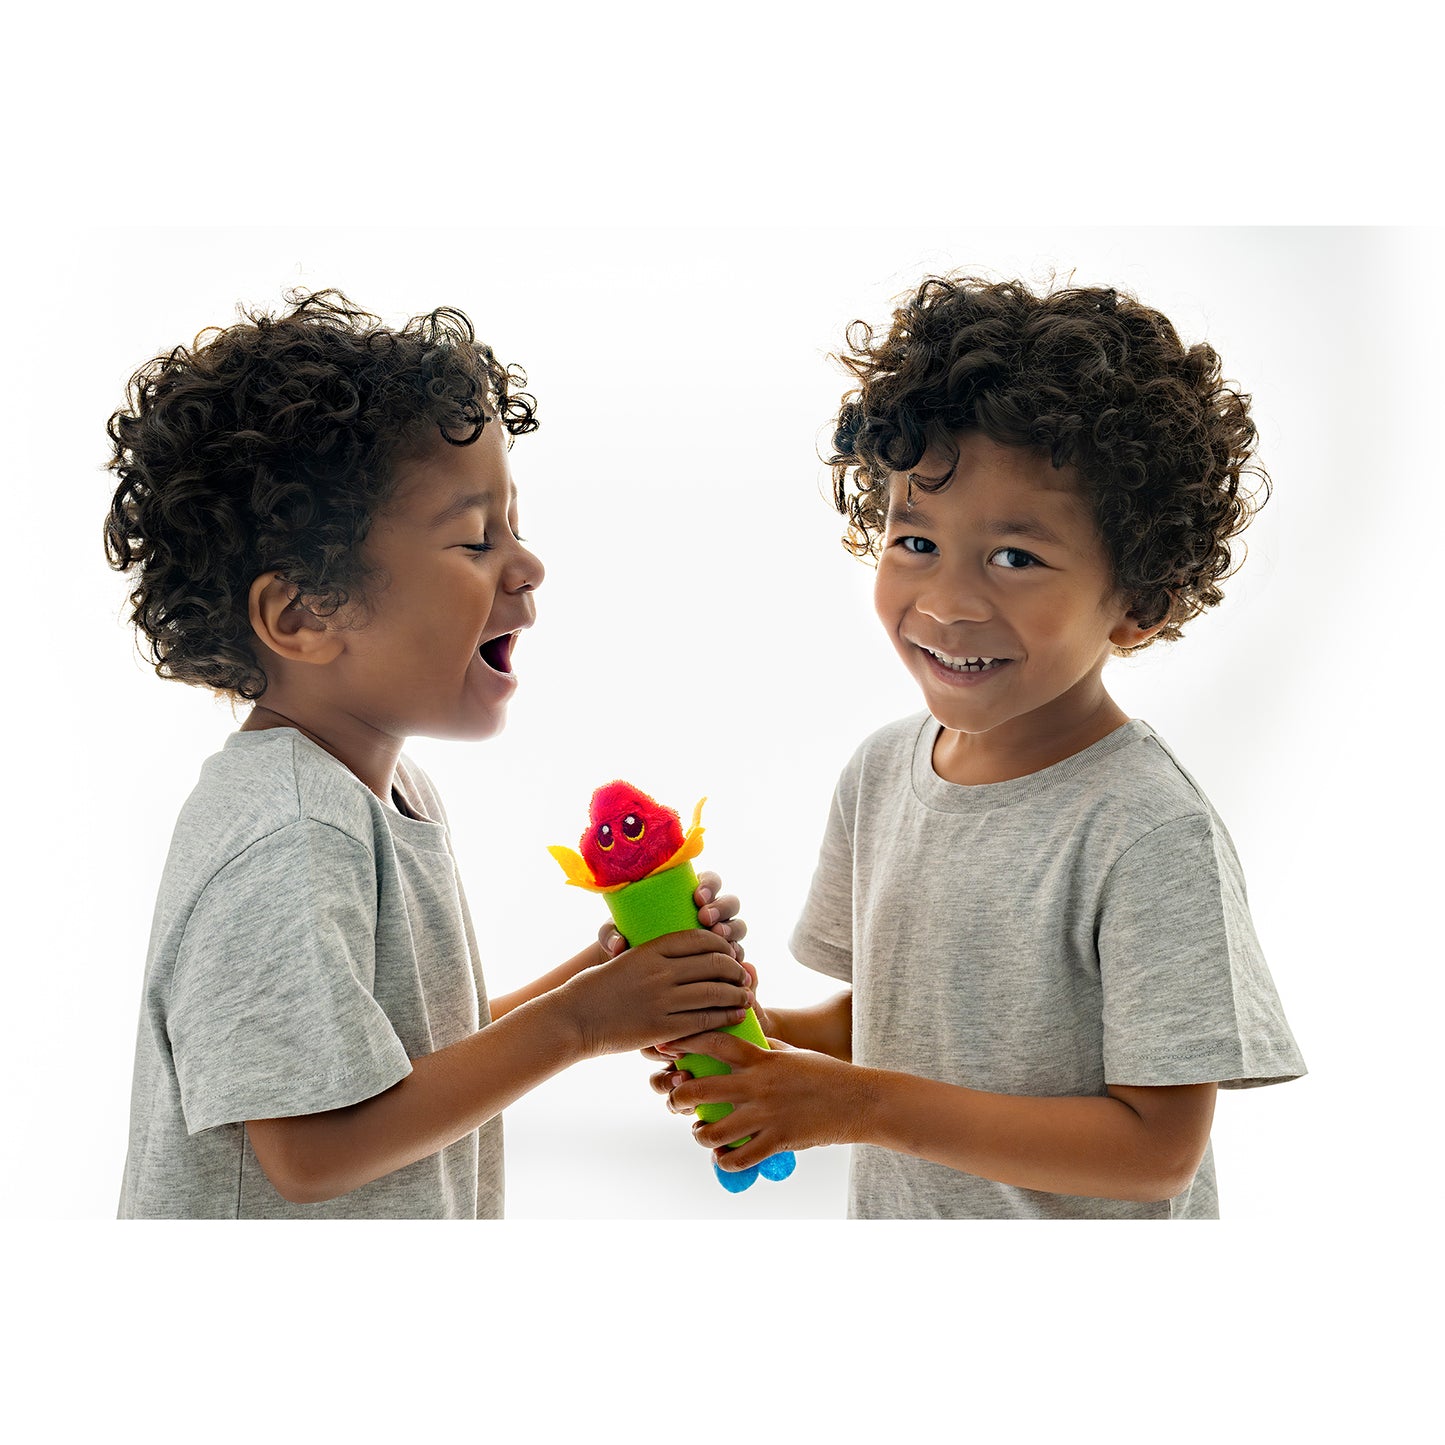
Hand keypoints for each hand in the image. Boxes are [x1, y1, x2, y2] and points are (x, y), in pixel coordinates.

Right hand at [557, 931, 751, 1059]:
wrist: (573, 1019)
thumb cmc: (596, 987)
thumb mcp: (623, 958)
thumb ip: (652, 954)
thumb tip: (680, 952)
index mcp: (649, 948)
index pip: (699, 938)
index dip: (722, 944)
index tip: (730, 951)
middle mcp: (659, 971)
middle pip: (714, 963)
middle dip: (735, 968)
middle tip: (743, 975)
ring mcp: (661, 1000)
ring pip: (714, 992)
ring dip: (737, 993)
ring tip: (746, 996)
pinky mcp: (662, 1028)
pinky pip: (704, 1019)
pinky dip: (725, 1017)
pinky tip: (735, 1016)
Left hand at [600, 869, 746, 964]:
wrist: (638, 973)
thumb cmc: (629, 941)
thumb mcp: (616, 934)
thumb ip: (610, 934)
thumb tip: (617, 944)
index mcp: (689, 895)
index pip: (709, 881)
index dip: (710, 886)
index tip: (697, 897)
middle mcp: (710, 913)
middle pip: (730, 903)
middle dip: (722, 908)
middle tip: (705, 918)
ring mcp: (720, 935)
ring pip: (738, 927)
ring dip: (732, 930)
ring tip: (718, 938)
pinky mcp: (724, 958)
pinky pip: (738, 955)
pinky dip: (737, 957)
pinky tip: (730, 963)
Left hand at [650, 1028, 862, 1173]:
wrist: (861, 1101)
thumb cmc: (827, 1073)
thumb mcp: (793, 1053)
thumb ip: (765, 1048)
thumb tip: (744, 1041)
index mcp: (763, 1058)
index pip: (716, 1044)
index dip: (687, 1043)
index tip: (668, 1046)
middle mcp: (759, 1085)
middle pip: (702, 1088)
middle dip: (680, 1096)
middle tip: (676, 1101)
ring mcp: (768, 1114)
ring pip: (714, 1129)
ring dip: (700, 1134)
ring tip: (701, 1133)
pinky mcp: (779, 1141)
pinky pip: (740, 1157)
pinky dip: (724, 1160)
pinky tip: (723, 1156)